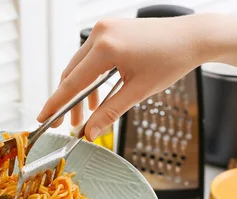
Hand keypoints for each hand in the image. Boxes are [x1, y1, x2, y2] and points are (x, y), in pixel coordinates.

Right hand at [38, 15, 204, 140]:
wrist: (193, 36)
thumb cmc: (171, 59)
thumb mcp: (138, 91)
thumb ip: (109, 112)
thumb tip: (89, 132)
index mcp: (106, 48)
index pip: (72, 82)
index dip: (55, 104)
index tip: (43, 118)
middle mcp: (100, 33)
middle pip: (72, 74)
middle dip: (69, 101)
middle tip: (66, 124)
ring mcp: (104, 29)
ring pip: (80, 65)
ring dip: (80, 90)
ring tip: (85, 115)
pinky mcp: (110, 29)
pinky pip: (91, 56)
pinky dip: (90, 76)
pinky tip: (97, 95)